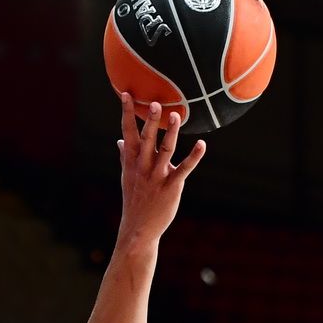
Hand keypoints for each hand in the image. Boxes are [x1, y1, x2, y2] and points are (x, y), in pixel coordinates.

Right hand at [115, 91, 205, 248]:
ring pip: (165, 151)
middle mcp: (143, 166)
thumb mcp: (126, 177)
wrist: (139, 228)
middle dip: (150, 121)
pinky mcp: (171, 186)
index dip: (127, 113)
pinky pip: (184, 169)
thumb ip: (125, 156)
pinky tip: (201, 144)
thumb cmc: (134, 199)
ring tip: (177, 115)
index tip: (127, 94)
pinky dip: (194, 156)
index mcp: (131, 162)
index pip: (128, 132)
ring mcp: (157, 176)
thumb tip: (120, 141)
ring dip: (171, 133)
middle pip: (146, 139)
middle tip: (155, 102)